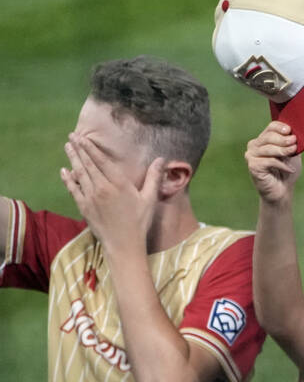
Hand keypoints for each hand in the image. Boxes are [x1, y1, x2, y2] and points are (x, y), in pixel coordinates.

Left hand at [60, 134, 160, 258]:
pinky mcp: (83, 207)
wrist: (124, 245)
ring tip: (68, 147)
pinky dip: (68, 179)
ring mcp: (91, 197)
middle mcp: (102, 188)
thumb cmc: (139, 222)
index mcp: (119, 184)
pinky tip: (64, 171)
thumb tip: (161, 159)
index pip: (101, 161)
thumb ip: (154, 178)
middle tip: (71, 136)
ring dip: (72, 159)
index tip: (83, 137)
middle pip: (88, 164)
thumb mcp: (150, 199)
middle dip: (79, 149)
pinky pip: (73, 189)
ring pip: (79, 173)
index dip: (91, 148)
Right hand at [245, 121, 301, 203]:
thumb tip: (295, 134)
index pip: (270, 128)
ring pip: (268, 148)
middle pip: (268, 136)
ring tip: (293, 152)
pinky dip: (281, 165)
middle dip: (283, 139)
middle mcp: (255, 145)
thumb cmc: (286, 171)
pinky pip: (268, 161)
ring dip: (283, 150)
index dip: (280, 127)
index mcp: (264, 139)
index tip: (290, 131)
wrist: (282, 190)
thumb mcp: (292, 155)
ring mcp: (251, 155)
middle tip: (294, 142)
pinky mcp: (253, 166)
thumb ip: (292, 144)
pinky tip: (289, 169)